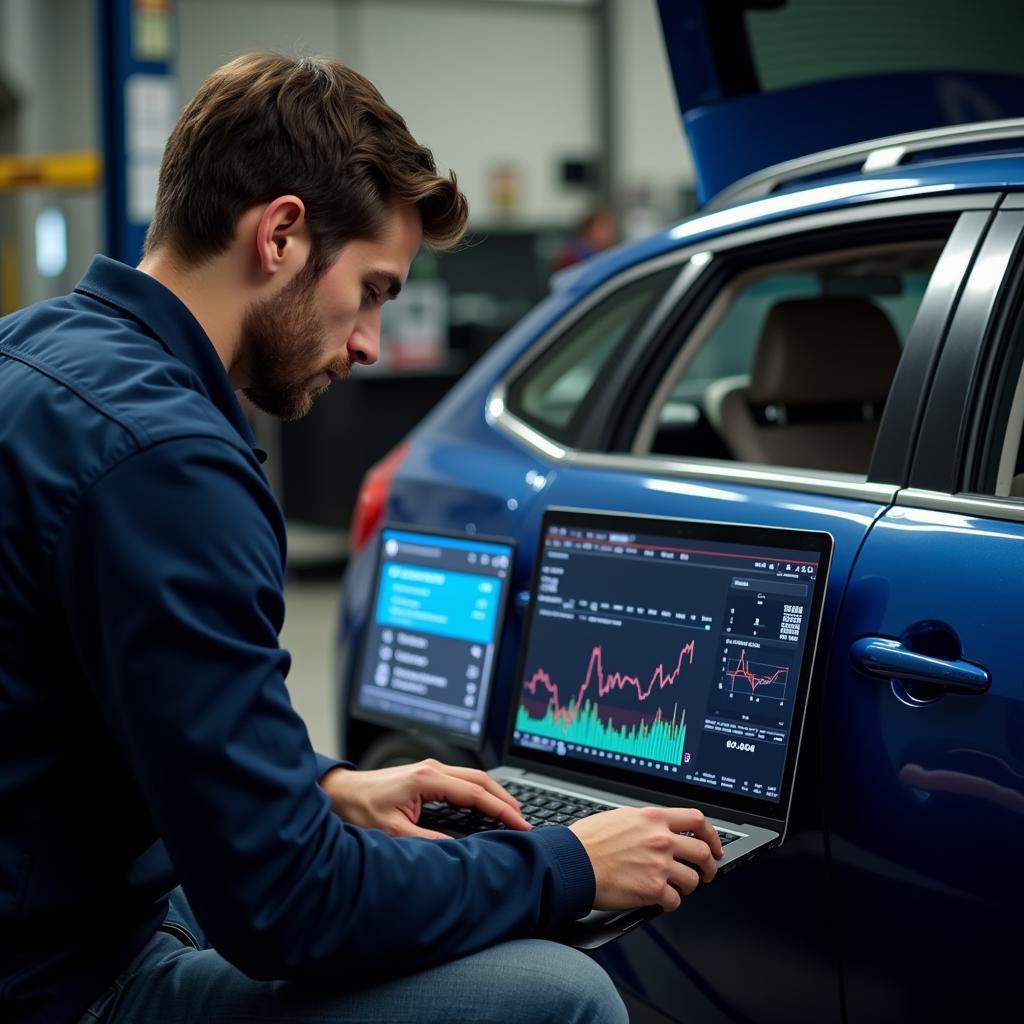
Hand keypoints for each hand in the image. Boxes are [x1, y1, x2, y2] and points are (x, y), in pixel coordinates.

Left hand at [320, 758, 530, 838]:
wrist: (339, 792)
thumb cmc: (360, 809)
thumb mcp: (394, 832)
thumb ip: (428, 842)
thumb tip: (459, 852)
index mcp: (428, 779)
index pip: (476, 794)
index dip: (501, 810)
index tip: (520, 824)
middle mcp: (432, 769)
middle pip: (481, 779)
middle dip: (505, 798)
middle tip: (524, 820)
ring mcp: (430, 769)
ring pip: (473, 777)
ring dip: (494, 793)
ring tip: (511, 813)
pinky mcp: (426, 774)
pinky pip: (461, 780)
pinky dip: (479, 791)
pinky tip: (485, 804)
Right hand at [569, 806, 722, 912]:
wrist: (573, 863)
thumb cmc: (588, 841)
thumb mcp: (621, 818)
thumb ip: (645, 823)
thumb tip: (659, 830)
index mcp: (653, 818)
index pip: (697, 820)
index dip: (711, 835)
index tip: (713, 846)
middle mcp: (660, 839)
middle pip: (702, 852)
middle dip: (708, 866)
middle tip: (705, 873)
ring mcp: (659, 865)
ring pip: (692, 880)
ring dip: (687, 887)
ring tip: (676, 888)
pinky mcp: (653, 889)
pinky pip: (675, 901)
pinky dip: (670, 903)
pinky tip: (660, 901)